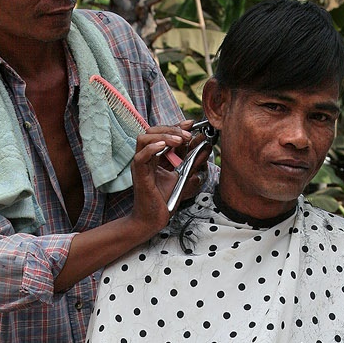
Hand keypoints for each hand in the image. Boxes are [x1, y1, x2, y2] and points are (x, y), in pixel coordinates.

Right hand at [129, 120, 207, 236]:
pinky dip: (152, 148)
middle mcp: (146, 157)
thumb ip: (191, 162)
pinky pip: (141, 156)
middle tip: (188, 134)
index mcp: (154, 156)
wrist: (154, 219)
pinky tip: (164, 147)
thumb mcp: (182, 176)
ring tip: (179, 140)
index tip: (191, 123)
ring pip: (144, 138)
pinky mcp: (139, 174)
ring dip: (163, 136)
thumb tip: (205, 148)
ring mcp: (141, 165)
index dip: (175, 125)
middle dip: (171, 129)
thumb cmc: (164, 200)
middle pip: (152, 131)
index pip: (162, 133)